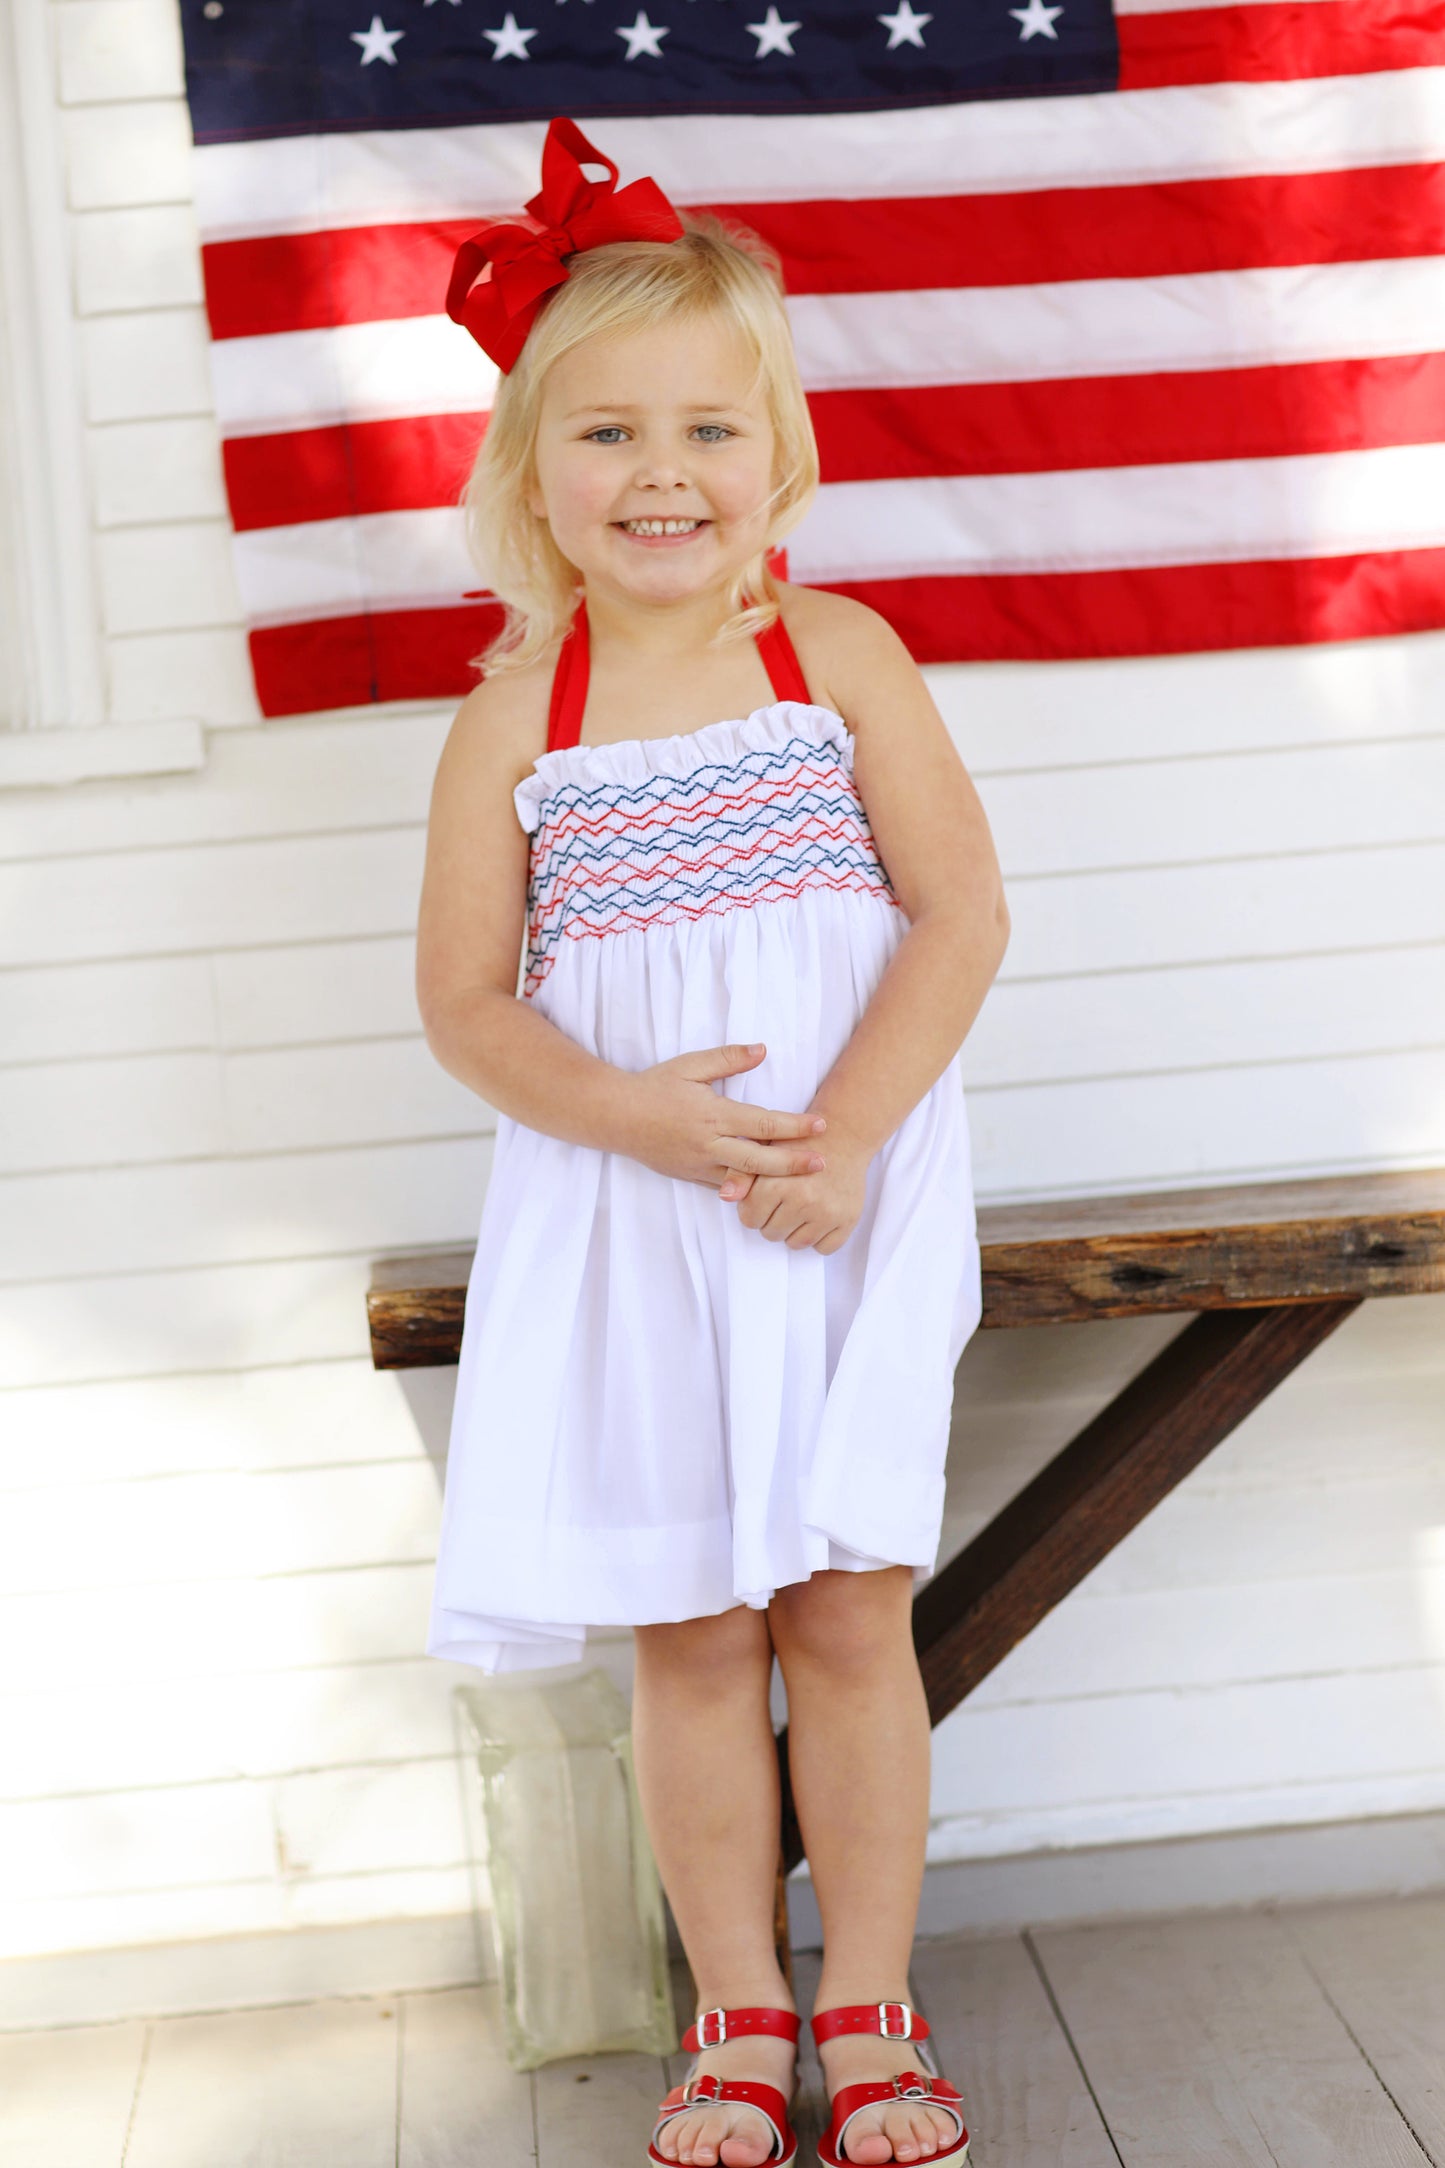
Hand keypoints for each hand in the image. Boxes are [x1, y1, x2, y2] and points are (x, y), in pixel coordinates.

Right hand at [616, 1042, 827, 1187]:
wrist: (616, 1117)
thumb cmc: (654, 1087)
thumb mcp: (690, 1065)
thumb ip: (728, 1058)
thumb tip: (763, 1049)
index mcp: (713, 1115)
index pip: (764, 1124)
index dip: (796, 1126)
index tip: (820, 1125)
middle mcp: (710, 1145)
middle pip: (761, 1160)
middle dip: (795, 1163)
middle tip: (823, 1163)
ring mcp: (700, 1165)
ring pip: (745, 1180)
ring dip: (775, 1182)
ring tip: (803, 1183)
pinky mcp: (692, 1177)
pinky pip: (726, 1187)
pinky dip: (748, 1190)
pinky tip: (769, 1192)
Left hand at [728, 1121, 870, 1253]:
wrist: (843, 1135)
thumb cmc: (798, 1142)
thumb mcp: (763, 1150)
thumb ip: (740, 1174)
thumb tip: (726, 1196)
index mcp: (776, 1184)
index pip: (749, 1220)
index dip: (754, 1209)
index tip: (765, 1196)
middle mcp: (802, 1200)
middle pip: (771, 1234)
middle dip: (773, 1219)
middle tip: (786, 1199)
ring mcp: (826, 1213)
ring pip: (796, 1244)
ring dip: (795, 1230)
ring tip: (801, 1206)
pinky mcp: (847, 1220)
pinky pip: (824, 1248)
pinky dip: (819, 1237)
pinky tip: (818, 1216)